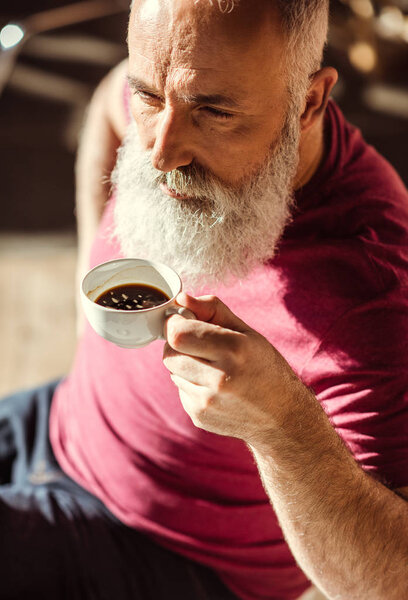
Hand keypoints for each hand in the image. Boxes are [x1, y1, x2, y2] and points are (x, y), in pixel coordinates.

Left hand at [163, 292, 306, 444]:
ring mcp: (208, 402)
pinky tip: (214, 387)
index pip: (178, 334)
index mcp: (234, 349)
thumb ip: (212, 310)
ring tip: (212, 367)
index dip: (175, 324)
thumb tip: (181, 298)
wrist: (282, 416)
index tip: (183, 321)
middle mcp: (219, 378)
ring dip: (184, 364)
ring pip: (172, 372)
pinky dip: (191, 384)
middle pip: (169, 353)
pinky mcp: (200, 416)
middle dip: (177, 344)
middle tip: (197, 343)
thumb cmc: (265, 367)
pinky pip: (180, 390)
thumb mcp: (247, 332)